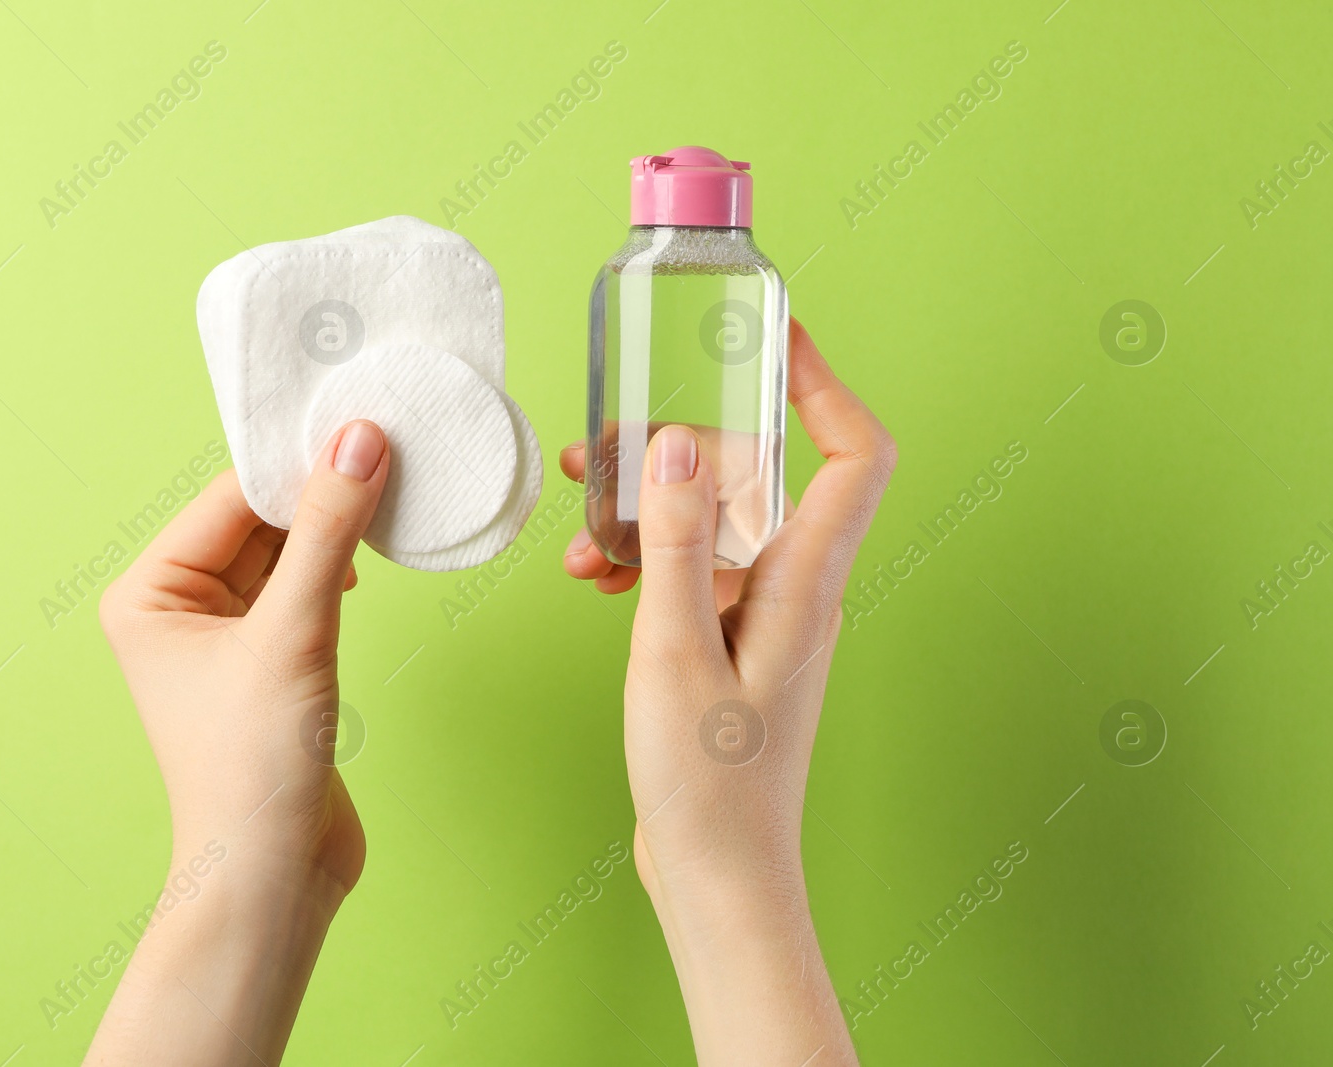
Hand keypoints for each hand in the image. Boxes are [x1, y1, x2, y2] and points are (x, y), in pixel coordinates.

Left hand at [87, 420, 389, 1065]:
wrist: (274, 874)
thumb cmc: (253, 766)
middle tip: (387, 447)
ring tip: (390, 492)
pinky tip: (371, 558)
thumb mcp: (293, 632)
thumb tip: (358, 442)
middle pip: (256, 521)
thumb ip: (326, 533)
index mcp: (149, 593)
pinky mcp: (269, 664)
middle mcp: (177, 609)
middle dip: (318, 491)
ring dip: (332, 529)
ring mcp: (224, 638)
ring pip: (284, 554)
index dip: (294, 462)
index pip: (229, 499)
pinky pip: (302, 591)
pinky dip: (337, 570)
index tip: (361, 422)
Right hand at [561, 318, 894, 1066]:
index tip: (771, 337)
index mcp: (807, 582)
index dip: (824, 383)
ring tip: (583, 523)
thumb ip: (679, 545)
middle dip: (687, 446)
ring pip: (720, 522)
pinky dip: (650, 559)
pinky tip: (596, 577)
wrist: (719, 876)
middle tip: (610, 441)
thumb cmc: (708, 785)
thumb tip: (683, 445)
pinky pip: (698, 569)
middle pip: (763, 475)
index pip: (855, 452)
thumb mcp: (674, 652)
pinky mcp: (733, 641)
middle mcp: (799, 589)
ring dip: (654, 508)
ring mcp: (768, 615)